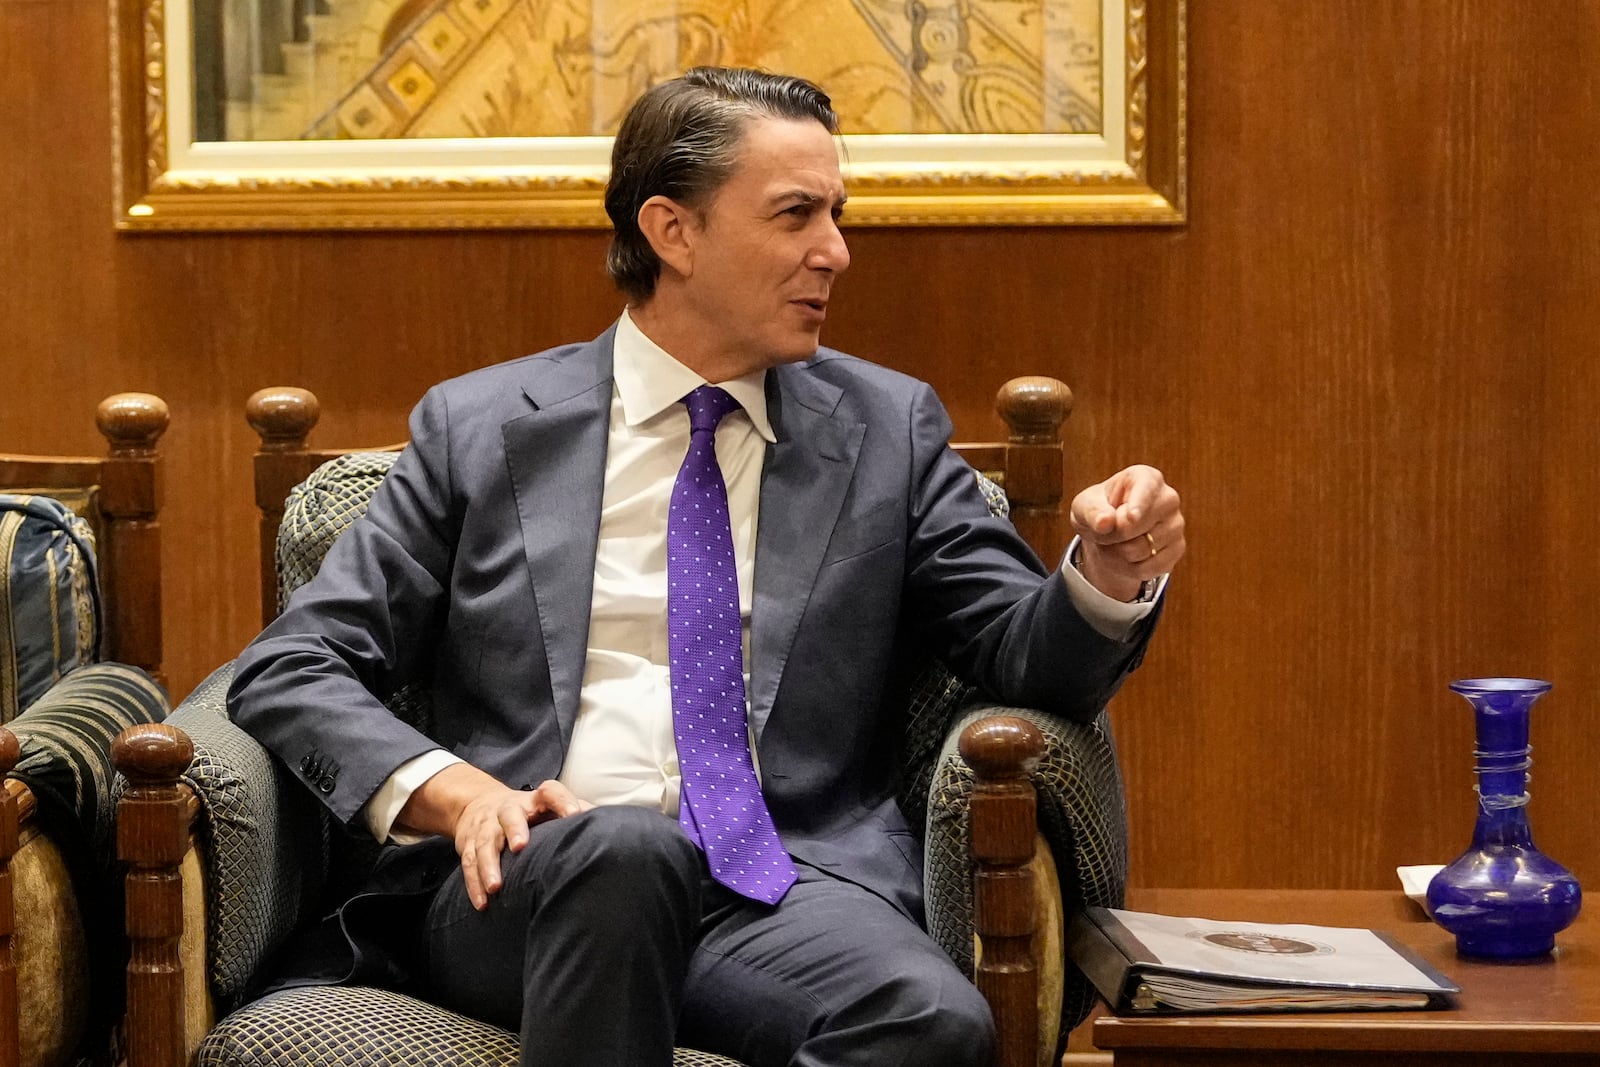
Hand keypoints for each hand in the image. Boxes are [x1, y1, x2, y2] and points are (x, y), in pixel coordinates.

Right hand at [400, 764, 592, 909]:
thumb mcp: (550, 808)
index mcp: (534, 800)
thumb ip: (578, 814)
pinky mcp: (468, 844)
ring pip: (485, 843)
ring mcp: (486, 826)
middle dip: (515, 829)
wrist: (478, 804)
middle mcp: (508, 809)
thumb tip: (615, 827)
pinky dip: (474, 884)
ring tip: (497, 887)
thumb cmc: (528, 813)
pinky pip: (468, 864)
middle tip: (521, 846)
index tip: (575, 815)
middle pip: (510, 814)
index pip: (551, 791)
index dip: (563, 801)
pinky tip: (483, 903)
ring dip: (489, 865)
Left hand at [1069, 464, 1184, 601]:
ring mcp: (1176, 524)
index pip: (1146, 490)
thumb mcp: (1084, 506)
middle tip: (1107, 529)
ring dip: (1119, 553)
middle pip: (1136, 527)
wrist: (1110, 532)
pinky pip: (1150, 568)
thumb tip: (1105, 522)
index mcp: (1146, 478)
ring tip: (1116, 541)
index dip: (1138, 506)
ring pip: (1142, 550)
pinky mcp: (1178, 548)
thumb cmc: (1099, 510)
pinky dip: (1130, 568)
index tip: (1130, 518)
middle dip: (1113, 535)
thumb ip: (1091, 511)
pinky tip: (1127, 556)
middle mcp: (1168, 498)